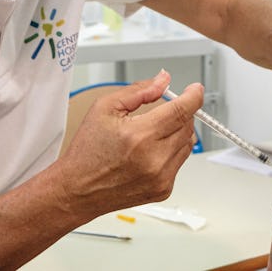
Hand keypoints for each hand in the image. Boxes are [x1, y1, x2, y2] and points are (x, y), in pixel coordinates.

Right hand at [56, 70, 202, 218]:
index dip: (193, 96)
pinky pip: (180, 161)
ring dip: (177, 132)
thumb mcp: (105, 108)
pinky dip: (171, 151)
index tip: (195, 89)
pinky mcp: (164, 190)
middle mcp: (154, 159)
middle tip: (161, 112)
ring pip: (188, 143)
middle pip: (188, 125)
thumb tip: (163, 80)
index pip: (182, 110)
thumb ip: (139, 90)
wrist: (77, 191)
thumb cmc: (87, 152)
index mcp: (140, 136)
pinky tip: (150, 152)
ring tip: (152, 133)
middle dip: (180, 113)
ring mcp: (161, 177)